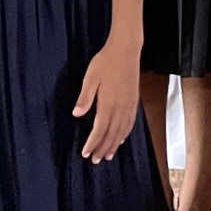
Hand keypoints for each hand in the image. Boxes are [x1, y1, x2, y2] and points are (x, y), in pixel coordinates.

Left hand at [73, 39, 142, 161]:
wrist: (126, 50)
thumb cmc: (106, 62)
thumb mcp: (90, 78)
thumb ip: (84, 97)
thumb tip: (76, 114)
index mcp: (108, 103)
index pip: (100, 129)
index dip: (93, 143)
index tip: (85, 153)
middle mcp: (120, 107)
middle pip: (112, 134)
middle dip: (103, 148)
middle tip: (95, 160)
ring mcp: (129, 104)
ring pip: (122, 131)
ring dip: (114, 145)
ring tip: (108, 155)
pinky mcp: (134, 101)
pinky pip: (130, 122)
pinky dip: (125, 134)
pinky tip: (121, 139)